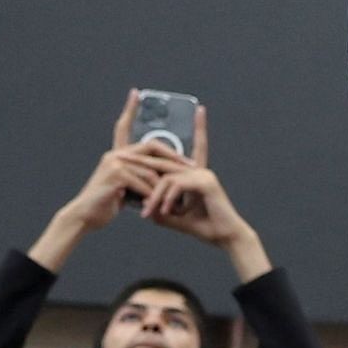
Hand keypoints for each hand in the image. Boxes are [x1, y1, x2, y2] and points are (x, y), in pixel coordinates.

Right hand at [35, 95, 185, 258]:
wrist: (86, 217)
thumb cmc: (106, 204)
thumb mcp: (126, 187)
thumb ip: (139, 176)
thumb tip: (161, 176)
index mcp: (117, 154)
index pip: (123, 126)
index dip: (129, 109)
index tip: (135, 93)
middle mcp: (115, 154)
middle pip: (153, 146)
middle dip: (175, 158)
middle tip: (192, 167)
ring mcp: (114, 162)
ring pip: (152, 169)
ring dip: (163, 187)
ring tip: (172, 200)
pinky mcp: (116, 175)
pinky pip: (145, 182)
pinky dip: (152, 195)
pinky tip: (153, 206)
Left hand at [142, 108, 269, 277]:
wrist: (225, 237)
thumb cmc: (205, 227)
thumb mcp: (175, 217)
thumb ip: (160, 208)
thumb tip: (144, 205)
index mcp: (196, 174)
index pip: (197, 146)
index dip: (200, 127)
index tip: (202, 110)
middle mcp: (201, 169)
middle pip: (164, 164)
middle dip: (142, 167)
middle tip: (122, 168)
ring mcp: (204, 174)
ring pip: (167, 177)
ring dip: (154, 196)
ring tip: (147, 213)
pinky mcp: (205, 182)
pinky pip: (176, 185)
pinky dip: (166, 199)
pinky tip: (165, 212)